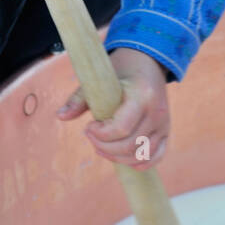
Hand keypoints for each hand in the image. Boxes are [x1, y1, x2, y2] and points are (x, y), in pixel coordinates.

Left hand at [56, 48, 169, 169]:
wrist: (147, 61)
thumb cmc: (120, 70)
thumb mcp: (98, 79)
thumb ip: (79, 99)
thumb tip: (60, 116)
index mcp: (142, 96)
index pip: (121, 128)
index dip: (100, 135)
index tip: (89, 126)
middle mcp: (157, 112)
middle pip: (129, 145)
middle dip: (104, 147)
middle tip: (91, 136)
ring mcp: (163, 124)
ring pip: (140, 155)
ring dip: (117, 157)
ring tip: (102, 146)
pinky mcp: (165, 132)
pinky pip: (155, 156)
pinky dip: (138, 163)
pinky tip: (122, 158)